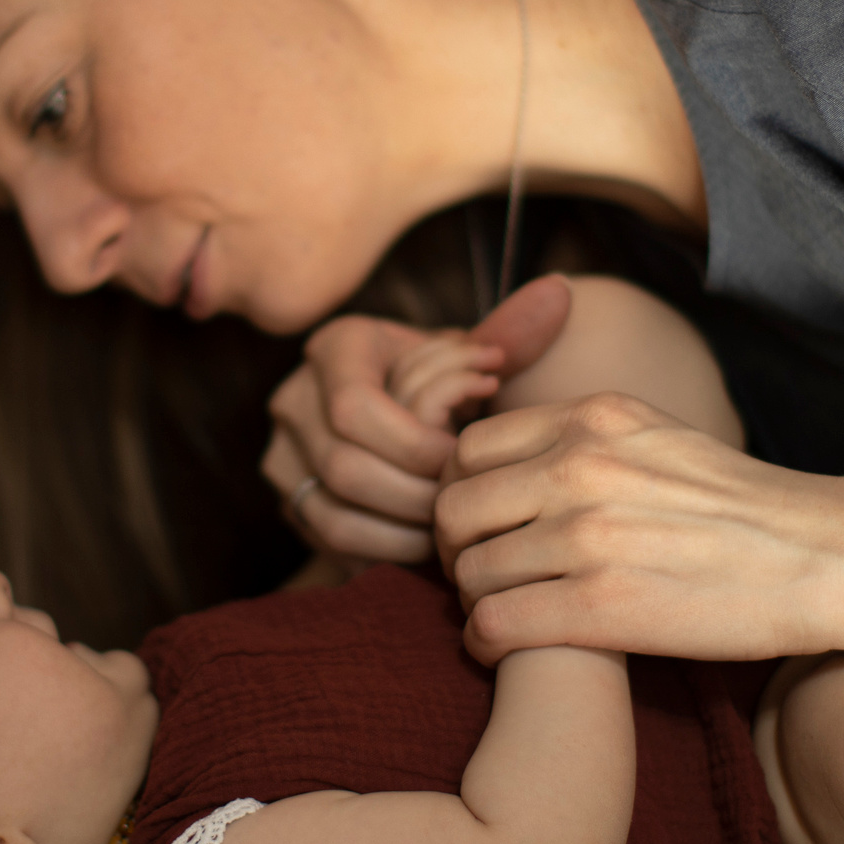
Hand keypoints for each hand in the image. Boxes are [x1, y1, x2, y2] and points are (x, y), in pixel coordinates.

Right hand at [265, 278, 574, 563]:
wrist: (403, 412)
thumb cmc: (446, 382)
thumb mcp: (469, 354)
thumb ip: (510, 332)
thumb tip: (559, 294)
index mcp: (334, 347)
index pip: (355, 407)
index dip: (414, 443)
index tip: (462, 455)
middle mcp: (294, 398)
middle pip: (344, 466)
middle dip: (415, 493)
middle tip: (464, 500)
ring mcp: (284, 455)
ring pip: (333, 511)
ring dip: (402, 528)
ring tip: (452, 524)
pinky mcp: (292, 502)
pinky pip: (331, 542)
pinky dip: (386, 549)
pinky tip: (429, 543)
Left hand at [435, 391, 843, 664]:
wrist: (822, 557)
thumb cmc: (742, 508)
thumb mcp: (657, 437)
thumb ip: (585, 441)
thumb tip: (513, 461)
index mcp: (592, 418)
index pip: (469, 449)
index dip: (462, 493)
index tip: (482, 525)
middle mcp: (581, 467)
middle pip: (453, 510)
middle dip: (454, 550)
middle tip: (477, 576)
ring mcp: (588, 537)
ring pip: (468, 572)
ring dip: (471, 601)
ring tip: (498, 614)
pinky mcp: (601, 607)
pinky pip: (494, 624)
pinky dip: (484, 642)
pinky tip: (503, 649)